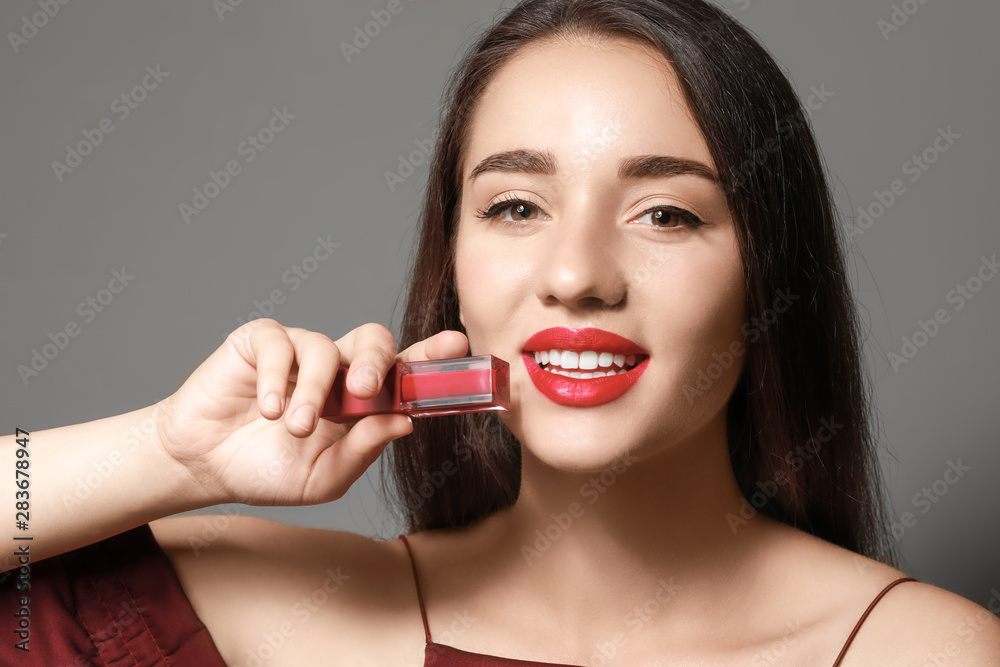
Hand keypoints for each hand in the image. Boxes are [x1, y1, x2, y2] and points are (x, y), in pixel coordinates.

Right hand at [154, 318, 468, 505]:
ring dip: (315, 392)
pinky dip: (278, 378)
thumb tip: (406, 423)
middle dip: (379, 361)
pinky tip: (269, 408)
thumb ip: (364, 450)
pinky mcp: (261, 341)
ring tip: (296, 427)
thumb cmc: (268, 469)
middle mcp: (337, 368)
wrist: (204, 465)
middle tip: (368, 390)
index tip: (458, 347)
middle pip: (375, 341)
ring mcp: (300, 351)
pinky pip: (281, 343)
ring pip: (327, 348)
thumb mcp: (323, 476)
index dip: (431, 358)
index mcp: (361, 400)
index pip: (404, 372)